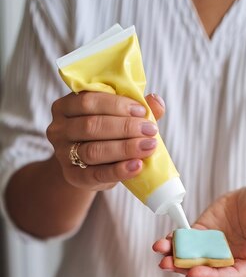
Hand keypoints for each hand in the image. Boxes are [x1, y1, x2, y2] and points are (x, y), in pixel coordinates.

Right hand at [46, 91, 164, 189]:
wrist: (88, 166)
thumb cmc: (104, 135)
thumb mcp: (115, 117)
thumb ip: (134, 109)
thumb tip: (156, 101)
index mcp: (66, 106)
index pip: (89, 101)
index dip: (117, 105)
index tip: (142, 111)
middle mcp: (59, 129)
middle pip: (91, 126)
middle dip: (124, 127)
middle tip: (150, 130)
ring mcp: (62, 154)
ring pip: (93, 150)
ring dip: (125, 148)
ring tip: (148, 147)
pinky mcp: (72, 176)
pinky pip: (96, 174)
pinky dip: (119, 170)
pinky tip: (137, 166)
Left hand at [153, 183, 245, 276]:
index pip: (230, 275)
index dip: (212, 276)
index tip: (193, 273)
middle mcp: (229, 258)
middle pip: (206, 270)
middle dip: (185, 268)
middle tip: (167, 264)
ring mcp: (213, 247)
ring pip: (192, 258)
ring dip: (174, 257)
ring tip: (160, 250)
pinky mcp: (202, 234)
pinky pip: (187, 241)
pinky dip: (174, 242)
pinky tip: (164, 241)